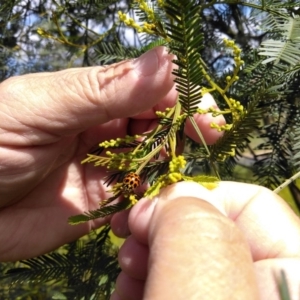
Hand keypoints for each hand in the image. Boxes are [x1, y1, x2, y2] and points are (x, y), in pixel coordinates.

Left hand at [0, 47, 223, 260]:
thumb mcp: (42, 107)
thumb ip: (104, 89)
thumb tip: (166, 61)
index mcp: (91, 99)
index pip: (147, 92)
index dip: (176, 100)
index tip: (202, 115)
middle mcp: (103, 131)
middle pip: (156, 126)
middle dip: (180, 132)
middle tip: (205, 139)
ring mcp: (105, 168)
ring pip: (152, 162)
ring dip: (168, 168)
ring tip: (173, 176)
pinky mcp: (103, 203)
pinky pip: (137, 199)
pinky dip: (149, 201)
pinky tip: (151, 204)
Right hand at [111, 181, 299, 299]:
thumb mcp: (197, 291)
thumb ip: (194, 230)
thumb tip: (173, 196)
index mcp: (296, 274)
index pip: (251, 203)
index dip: (192, 197)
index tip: (142, 214)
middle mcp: (274, 286)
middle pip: (216, 230)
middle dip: (162, 229)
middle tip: (128, 247)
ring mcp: (241, 296)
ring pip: (193, 258)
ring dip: (150, 259)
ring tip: (126, 276)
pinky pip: (183, 282)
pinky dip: (152, 283)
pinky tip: (130, 293)